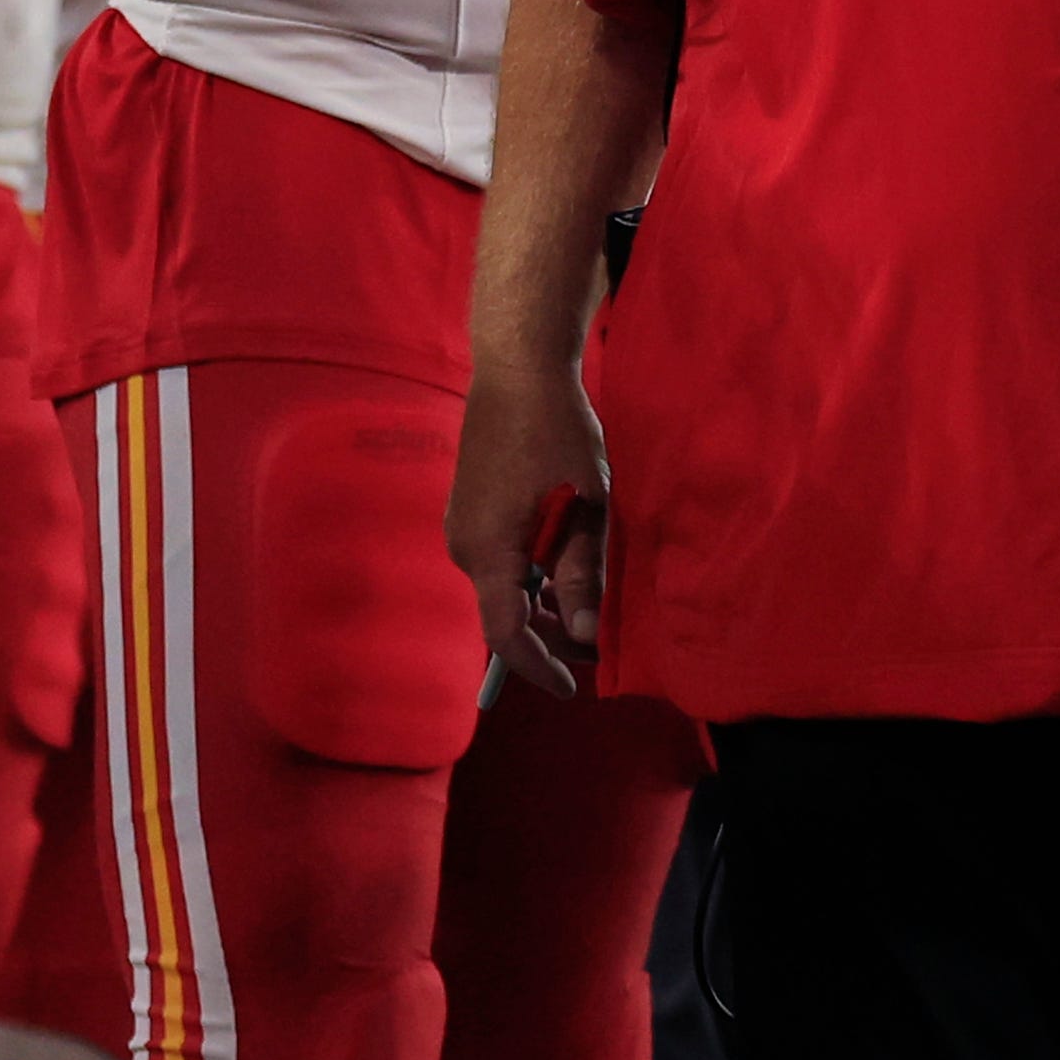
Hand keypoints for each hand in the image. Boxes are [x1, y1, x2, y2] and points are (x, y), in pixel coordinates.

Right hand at [449, 358, 612, 690]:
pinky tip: (565, 574)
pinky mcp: (469, 511)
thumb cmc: (557, 432)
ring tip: (589, 612)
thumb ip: (583, 573)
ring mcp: (461, 528)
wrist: (516, 370)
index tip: (574, 688)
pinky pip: (499, 563)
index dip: (541, 668)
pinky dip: (530, 578)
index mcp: (489, 552)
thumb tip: (585, 634)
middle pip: (504, 615)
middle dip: (551, 638)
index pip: (507, 635)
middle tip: (598, 649)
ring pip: (503, 589)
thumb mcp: (585, 506)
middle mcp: (463, 546)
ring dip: (543, 606)